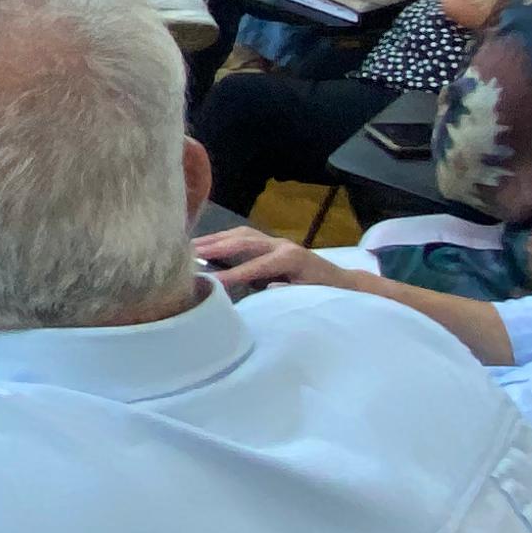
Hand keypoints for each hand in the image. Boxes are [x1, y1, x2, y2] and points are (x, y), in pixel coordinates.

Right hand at [203, 231, 369, 299]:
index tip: (210, 282)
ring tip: (189, 246)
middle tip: (188, 254)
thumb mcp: (309, 298)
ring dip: (215, 239)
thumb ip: (287, 292)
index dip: (231, 274)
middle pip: (243, 241)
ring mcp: (276, 240)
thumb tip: (263, 288)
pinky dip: (222, 238)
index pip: (254, 265)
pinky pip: (243, 236)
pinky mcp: (272, 242)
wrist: (344, 283)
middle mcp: (281, 244)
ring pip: (241, 234)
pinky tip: (206, 244)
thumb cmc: (326, 294)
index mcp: (290, 258)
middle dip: (215, 246)